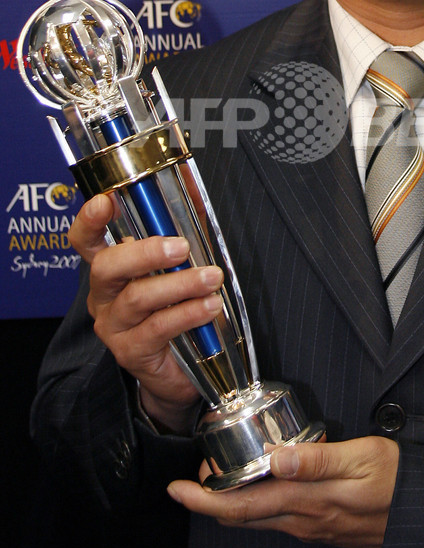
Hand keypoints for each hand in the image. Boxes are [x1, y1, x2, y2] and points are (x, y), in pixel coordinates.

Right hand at [69, 193, 223, 430]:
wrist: (178, 369)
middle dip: (144, 253)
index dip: (89, 220)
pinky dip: (187, 313)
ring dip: (180, 284)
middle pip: (107, 267)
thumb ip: (183, 223)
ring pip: (138, 297)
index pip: (86, 241)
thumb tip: (190, 178)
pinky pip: (158, 327)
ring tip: (211, 279)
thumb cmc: (176, 307)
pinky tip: (209, 307)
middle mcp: (104, 295)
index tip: (105, 201)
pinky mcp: (130, 351)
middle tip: (181, 247)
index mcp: (111, 268)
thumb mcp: (178, 264)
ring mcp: (114, 324)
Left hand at [167, 436, 399, 547]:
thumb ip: (318, 459)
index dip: (203, 500)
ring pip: (256, 519)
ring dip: (231, 501)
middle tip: (195, 473)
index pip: (240, 506)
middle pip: (240, 517)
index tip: (177, 489)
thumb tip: (275, 458)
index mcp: (305, 501)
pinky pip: (276, 520)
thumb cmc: (397, 481)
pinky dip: (256, 503)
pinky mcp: (319, 528)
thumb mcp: (362, 458)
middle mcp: (301, 521)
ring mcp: (309, 528)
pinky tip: (262, 481)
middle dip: (210, 499)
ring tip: (222, 472)